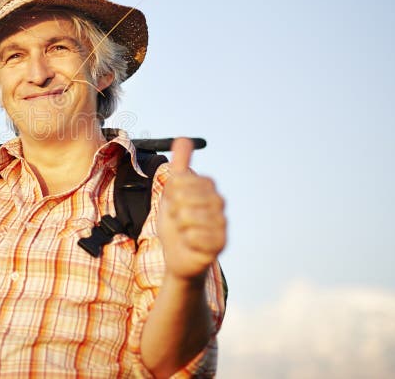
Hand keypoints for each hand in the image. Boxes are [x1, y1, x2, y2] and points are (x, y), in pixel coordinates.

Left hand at [158, 138, 225, 282]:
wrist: (178, 255)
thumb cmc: (176, 223)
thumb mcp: (173, 192)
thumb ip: (180, 166)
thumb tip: (183, 138)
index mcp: (208, 188)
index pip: (182, 177)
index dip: (171, 191)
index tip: (175, 201)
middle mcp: (219, 203)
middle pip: (184, 196)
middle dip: (174, 209)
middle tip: (179, 219)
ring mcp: (222, 223)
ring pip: (188, 216)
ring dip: (179, 226)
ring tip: (185, 231)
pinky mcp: (221, 243)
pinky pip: (194, 236)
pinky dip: (186, 240)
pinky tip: (190, 243)